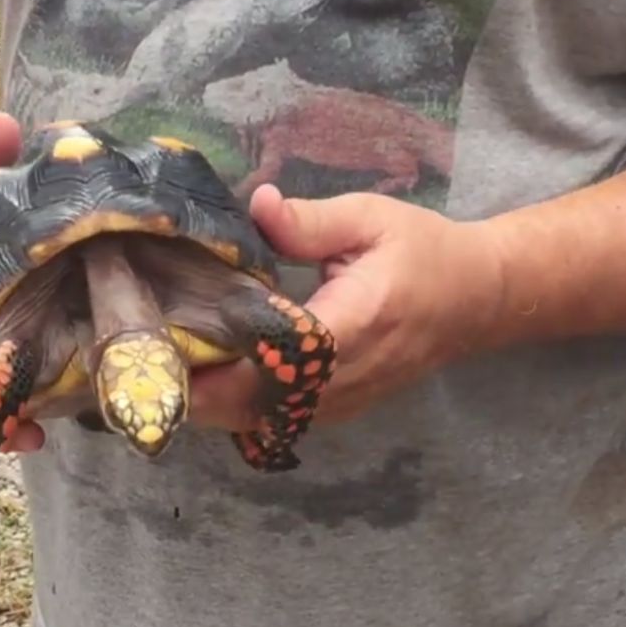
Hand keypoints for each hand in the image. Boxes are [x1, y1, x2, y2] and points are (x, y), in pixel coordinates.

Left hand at [189, 184, 505, 430]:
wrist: (476, 301)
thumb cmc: (424, 253)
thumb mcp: (372, 219)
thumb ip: (311, 221)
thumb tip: (258, 205)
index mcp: (353, 325)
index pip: (273, 359)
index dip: (218, 361)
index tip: (170, 342)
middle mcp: (344, 378)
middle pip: (254, 405)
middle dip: (198, 390)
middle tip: (149, 357)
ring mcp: (341, 404)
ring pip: (259, 421)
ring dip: (212, 403)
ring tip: (169, 366)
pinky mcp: (337, 412)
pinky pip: (275, 420)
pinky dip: (237, 407)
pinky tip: (208, 377)